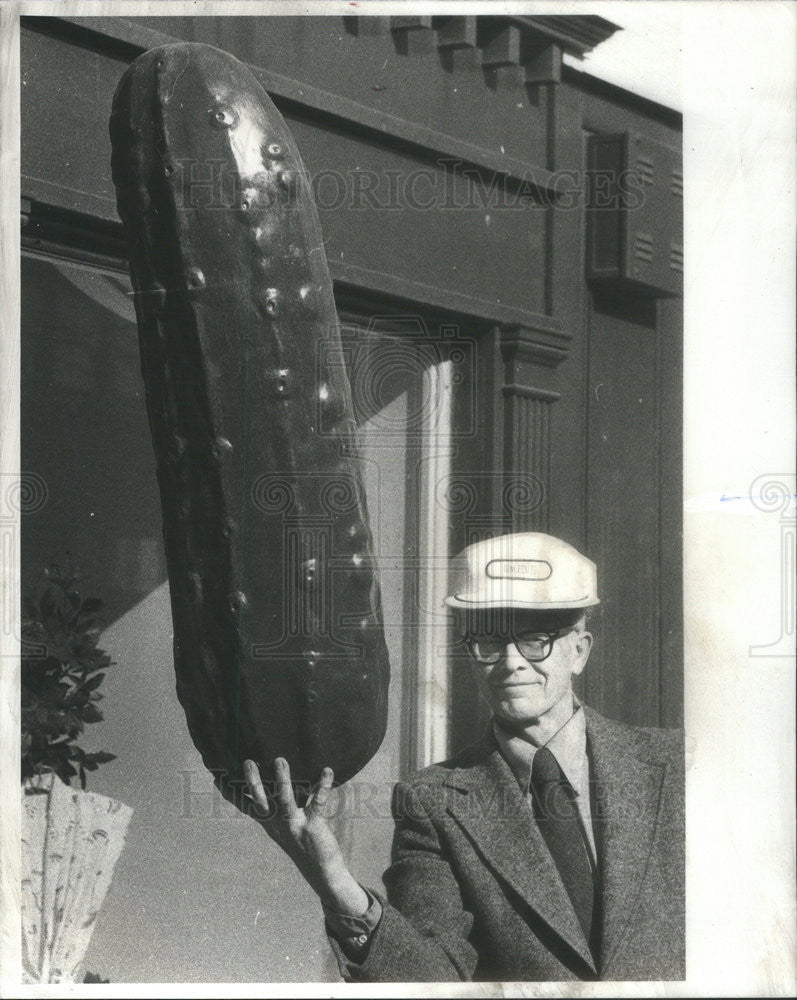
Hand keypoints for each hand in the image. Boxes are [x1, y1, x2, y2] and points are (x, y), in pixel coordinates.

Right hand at [243, 757, 367, 916]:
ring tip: (279, 760)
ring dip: (282, 780)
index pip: (246, 807)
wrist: (323, 873)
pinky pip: (317, 802)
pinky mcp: (312, 826)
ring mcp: (294, 825)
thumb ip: (280, 808)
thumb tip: (275, 783)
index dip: (231, 794)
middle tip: (247, 761)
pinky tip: (327, 770)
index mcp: (270, 823)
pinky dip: (323, 786)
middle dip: (253, 781)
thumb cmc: (304, 844)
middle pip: (261, 801)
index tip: (217, 778)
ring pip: (284, 800)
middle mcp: (278, 824)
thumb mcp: (286, 827)